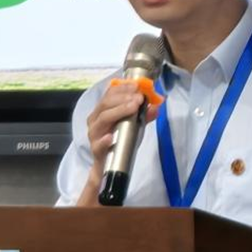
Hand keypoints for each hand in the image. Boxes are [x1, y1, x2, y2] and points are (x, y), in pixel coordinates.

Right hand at [77, 80, 160, 205]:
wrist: (108, 166)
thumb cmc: (120, 141)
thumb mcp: (134, 126)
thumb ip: (144, 115)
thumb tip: (157, 105)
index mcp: (103, 110)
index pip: (110, 93)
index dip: (123, 87)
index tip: (137, 85)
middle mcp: (95, 119)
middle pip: (106, 103)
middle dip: (123, 98)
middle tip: (139, 98)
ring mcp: (94, 134)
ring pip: (102, 119)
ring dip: (118, 111)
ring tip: (133, 107)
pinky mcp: (96, 150)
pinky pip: (98, 144)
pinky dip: (104, 140)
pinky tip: (111, 137)